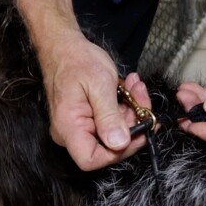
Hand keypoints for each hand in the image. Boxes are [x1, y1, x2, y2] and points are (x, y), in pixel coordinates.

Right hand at [38, 32, 147, 169]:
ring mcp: (79, 127)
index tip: (139, 131)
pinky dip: (125, 108)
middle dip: (132, 125)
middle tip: (142, 100)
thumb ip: (109, 116)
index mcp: (69, 127)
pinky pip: (111, 123)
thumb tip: (119, 144)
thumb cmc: (76, 60)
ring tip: (136, 88)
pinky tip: (129, 89)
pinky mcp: (88, 120)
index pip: (91, 160)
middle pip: (108, 147)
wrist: (63, 45)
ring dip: (132, 112)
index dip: (118, 152)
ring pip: (114, 134)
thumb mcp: (99, 85)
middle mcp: (71, 133)